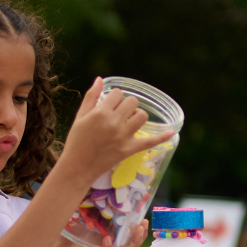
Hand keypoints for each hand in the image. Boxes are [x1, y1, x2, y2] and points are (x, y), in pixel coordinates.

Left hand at [49, 220, 148, 246]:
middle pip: (130, 241)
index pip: (123, 229)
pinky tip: (108, 240)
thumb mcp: (68, 224)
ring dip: (133, 242)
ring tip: (138, 230)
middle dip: (140, 233)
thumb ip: (73, 210)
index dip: (134, 222)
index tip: (140, 210)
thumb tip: (75, 190)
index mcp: (102, 235)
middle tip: (144, 222)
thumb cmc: (62, 244)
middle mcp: (105, 244)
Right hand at [59, 77, 175, 185]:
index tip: (110, 105)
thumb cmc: (75, 141)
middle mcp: (114, 122)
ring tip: (129, 122)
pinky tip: (171, 132)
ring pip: (142, 116)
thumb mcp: (79, 117)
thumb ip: (91, 97)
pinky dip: (162, 137)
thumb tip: (100, 79)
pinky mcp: (129, 149)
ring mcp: (123, 136)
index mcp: (100, 113)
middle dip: (126, 105)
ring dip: (137, 116)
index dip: (114, 97)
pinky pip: (150, 141)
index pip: (117, 93)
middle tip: (119, 114)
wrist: (77, 167)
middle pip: (132, 102)